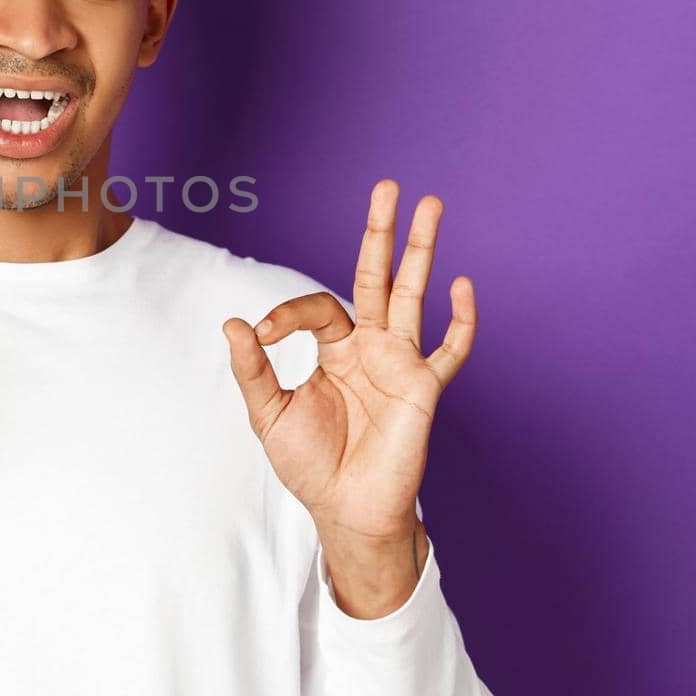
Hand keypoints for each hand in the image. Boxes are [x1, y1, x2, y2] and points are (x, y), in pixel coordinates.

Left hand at [222, 179, 476, 614]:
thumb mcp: (268, 413)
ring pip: (413, 296)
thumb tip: (233, 322)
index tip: (265, 336)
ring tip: (431, 206)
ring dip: (421, 252)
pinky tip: (462, 286)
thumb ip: (252, 369)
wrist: (346, 510)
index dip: (288, 314)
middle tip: (389, 186)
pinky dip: (460, 320)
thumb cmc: (310, 464)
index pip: (317, 306)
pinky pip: (450, 350)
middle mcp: (371, 346)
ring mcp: (401, 363)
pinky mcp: (424, 388)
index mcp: (335, 347)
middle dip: (382, 233)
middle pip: (377, 276)